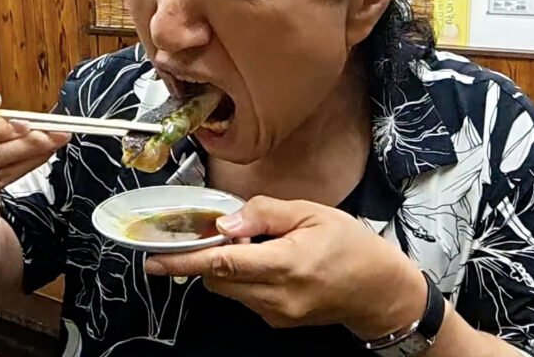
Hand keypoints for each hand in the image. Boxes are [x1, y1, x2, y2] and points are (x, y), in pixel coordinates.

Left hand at [143, 196, 427, 339]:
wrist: (379, 290)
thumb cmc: (351, 245)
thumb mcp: (312, 213)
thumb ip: (264, 213)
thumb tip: (225, 221)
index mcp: (286, 263)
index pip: (223, 263)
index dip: (184, 261)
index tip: (154, 259)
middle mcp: (277, 295)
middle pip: (217, 278)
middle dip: (207, 255)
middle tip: (219, 231)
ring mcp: (276, 313)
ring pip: (227, 289)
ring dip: (226, 266)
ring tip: (254, 244)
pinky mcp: (277, 320)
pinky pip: (244, 297)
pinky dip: (243, 278)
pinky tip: (266, 261)